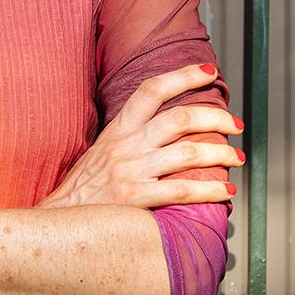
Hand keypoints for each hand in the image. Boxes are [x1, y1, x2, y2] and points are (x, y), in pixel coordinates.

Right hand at [38, 63, 242, 209]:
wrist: (58, 221)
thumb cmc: (84, 189)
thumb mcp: (102, 151)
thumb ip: (130, 138)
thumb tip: (167, 130)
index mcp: (117, 129)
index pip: (151, 90)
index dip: (183, 76)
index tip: (210, 72)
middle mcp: (125, 145)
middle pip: (179, 118)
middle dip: (216, 118)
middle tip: (236, 125)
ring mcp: (130, 171)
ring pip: (187, 153)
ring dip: (220, 153)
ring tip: (237, 158)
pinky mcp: (134, 199)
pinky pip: (182, 190)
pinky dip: (210, 189)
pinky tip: (227, 191)